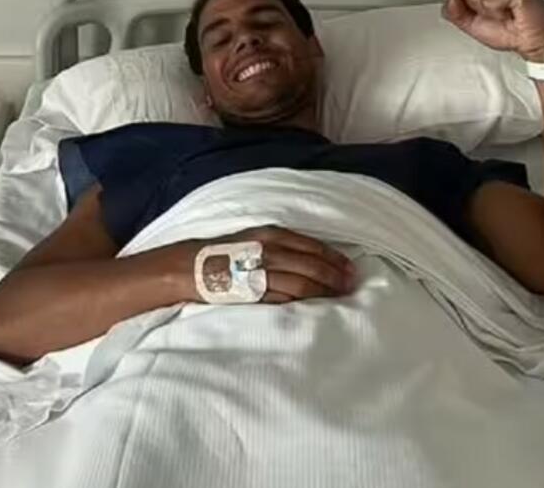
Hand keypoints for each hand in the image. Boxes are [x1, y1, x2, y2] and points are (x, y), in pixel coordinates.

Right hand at [173, 225, 355, 302]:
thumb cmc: (226, 252)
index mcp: (272, 235)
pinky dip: (302, 303)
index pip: (313, 246)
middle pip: (312, 265)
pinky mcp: (253, 292)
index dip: (335, 259)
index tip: (351, 269)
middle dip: (335, 277)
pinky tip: (314, 308)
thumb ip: (282, 246)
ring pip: (302, 283)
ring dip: (324, 292)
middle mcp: (270, 251)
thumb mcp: (255, 239)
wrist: (192, 266)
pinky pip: (284, 298)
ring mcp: (262, 272)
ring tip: (339, 299)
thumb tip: (315, 259)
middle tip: (351, 287)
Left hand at [442, 0, 543, 62]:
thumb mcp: (470, 23)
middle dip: (476, 6)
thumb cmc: (507, 29)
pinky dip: (499, 12)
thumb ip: (453, 11)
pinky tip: (512, 9)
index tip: (482, 9)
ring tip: (505, 10)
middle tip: (495, 10)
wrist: (531, 40)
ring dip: (489, 11)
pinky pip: (489, 1)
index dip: (465, 2)